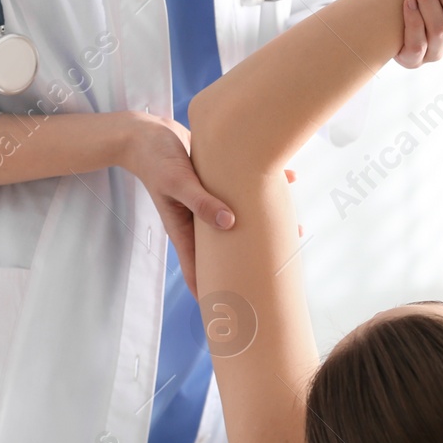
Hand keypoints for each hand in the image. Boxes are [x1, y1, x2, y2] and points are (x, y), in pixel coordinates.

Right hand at [117, 113, 299, 295]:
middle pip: (228, 249)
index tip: (235, 309)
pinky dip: (266, 184)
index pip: (200, 271)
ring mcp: (209, 201)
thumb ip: (200, 201)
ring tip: (296, 228)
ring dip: (265, 223)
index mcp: (185, 229)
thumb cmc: (155, 158)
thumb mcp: (176, 182)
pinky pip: (245, 187)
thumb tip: (229, 222)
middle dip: (251, 261)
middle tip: (279, 271)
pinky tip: (290, 177)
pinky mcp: (217, 180)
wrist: (147, 133)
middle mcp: (199, 220)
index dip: (215, 292)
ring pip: (241, 219)